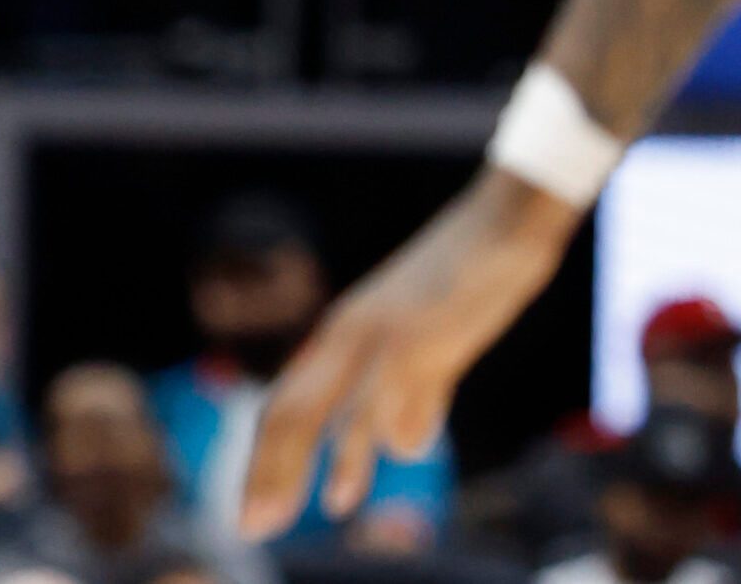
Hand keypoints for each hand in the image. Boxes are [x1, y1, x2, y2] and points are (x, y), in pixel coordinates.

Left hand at [240, 169, 581, 537]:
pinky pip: (392, 390)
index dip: (266, 459)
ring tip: (299, 514)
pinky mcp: (422, 334)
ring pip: (329, 407)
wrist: (502, 224)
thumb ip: (416, 397)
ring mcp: (381, 335)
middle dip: (267, 473)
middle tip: (250, 528)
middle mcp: (347, 335)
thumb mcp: (431, 349)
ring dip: (314, 466)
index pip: (286, 405)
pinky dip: (383, 430)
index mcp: (342, 338)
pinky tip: (386, 463)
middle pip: (290, 411)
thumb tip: (402, 447)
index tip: (252, 509)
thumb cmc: (465, 284)